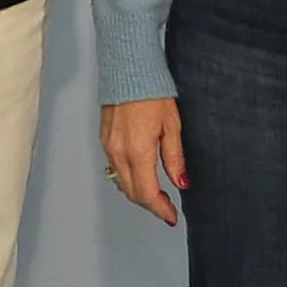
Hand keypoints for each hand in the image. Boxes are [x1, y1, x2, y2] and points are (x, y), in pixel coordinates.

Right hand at [101, 97, 187, 227]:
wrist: (128, 70)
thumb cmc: (151, 92)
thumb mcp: (172, 126)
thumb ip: (175, 158)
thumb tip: (180, 182)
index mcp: (138, 151)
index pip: (148, 193)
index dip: (161, 209)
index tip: (171, 216)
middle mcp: (119, 152)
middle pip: (132, 192)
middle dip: (151, 204)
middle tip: (167, 207)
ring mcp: (109, 146)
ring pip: (122, 182)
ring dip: (139, 192)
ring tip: (157, 193)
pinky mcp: (105, 139)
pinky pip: (115, 168)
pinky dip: (129, 178)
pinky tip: (141, 174)